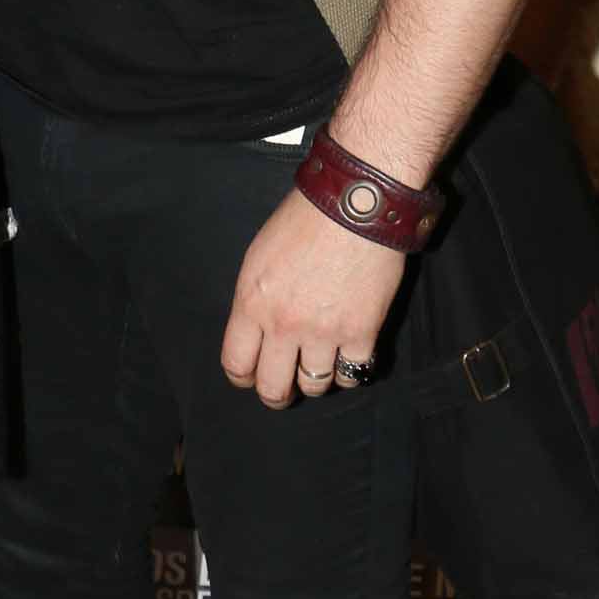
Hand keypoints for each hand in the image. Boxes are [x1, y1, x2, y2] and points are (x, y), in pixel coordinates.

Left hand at [220, 187, 407, 408]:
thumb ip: (255, 299)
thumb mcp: (259, 256)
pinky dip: (351, 371)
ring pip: (314, 386)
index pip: (236, 364)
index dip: (243, 378)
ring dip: (316, 380)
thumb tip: (256, 331)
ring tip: (320, 365)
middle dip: (276, 394)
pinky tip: (350, 357)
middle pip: (272, 387)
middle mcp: (284, 324)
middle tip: (284, 388)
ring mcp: (324, 332)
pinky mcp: (362, 332)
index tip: (251, 377)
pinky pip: (353, 374)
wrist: (355, 204)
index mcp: (252, 302)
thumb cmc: (306, 220)